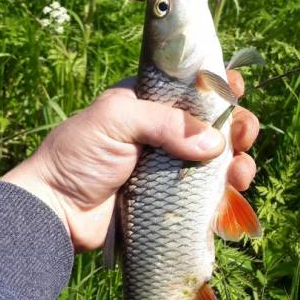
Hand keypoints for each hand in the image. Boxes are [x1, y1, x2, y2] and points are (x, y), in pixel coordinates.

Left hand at [2, 70, 258, 250]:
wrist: (54, 213)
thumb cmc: (77, 158)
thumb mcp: (115, 122)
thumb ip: (165, 122)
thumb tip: (214, 142)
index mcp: (145, 104)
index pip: (189, 88)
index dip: (216, 87)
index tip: (236, 89)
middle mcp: (161, 134)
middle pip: (212, 125)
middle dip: (236, 127)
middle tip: (245, 134)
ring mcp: (167, 169)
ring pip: (216, 160)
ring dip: (237, 160)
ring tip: (241, 171)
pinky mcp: (170, 200)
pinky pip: (207, 192)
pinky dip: (226, 190)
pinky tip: (234, 189)